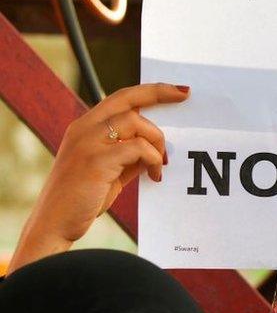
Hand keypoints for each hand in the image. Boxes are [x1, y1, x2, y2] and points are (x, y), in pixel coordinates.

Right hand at [8, 83, 188, 272]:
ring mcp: (88, 143)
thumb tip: (157, 149)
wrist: (56, 222)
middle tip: (185, 97)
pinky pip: (138, 148)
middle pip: (128, 99)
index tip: (178, 90)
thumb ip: (128, 155)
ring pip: (136, 123)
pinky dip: (153, 160)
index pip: (121, 98)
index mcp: (85, 126)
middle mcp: (84, 128)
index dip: (151, 90)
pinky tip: (155, 176)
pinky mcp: (96, 161)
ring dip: (157, 142)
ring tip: (160, 165)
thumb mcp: (109, 170)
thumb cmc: (84, 197)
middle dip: (160, 94)